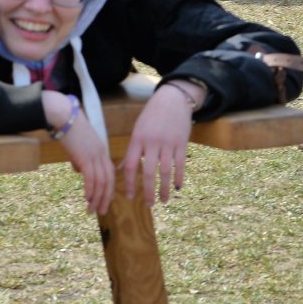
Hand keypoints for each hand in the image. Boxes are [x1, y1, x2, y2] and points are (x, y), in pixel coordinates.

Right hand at [45, 92, 113, 213]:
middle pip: (109, 180)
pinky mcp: (86, 157)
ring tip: (92, 210)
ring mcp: (95, 155)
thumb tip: (78, 170)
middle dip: (105, 197)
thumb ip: (79, 159)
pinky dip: (91, 190)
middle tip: (101, 211)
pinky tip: (86, 198)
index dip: (109, 188)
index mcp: (101, 150)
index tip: (106, 200)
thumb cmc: (68, 128)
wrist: (63, 115)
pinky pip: (91, 178)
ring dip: (97, 198)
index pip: (110, 172)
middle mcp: (101, 153)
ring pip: (101, 182)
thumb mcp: (77, 146)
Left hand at [120, 82, 199, 203]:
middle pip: (148, 172)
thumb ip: (132, 150)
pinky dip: (179, 177)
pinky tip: (177, 188)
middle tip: (148, 205)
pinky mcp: (182, 143)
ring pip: (165, 171)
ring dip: (164, 189)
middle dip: (147, 191)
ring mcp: (168, 143)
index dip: (129, 184)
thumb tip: (121, 170)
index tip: (130, 198)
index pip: (130, 166)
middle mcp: (152, 143)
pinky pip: (180, 164)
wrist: (173, 98)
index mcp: (138, 139)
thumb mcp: (138, 129)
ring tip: (163, 201)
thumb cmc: (152, 115)